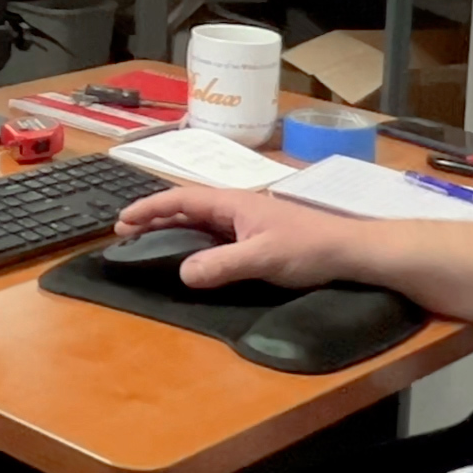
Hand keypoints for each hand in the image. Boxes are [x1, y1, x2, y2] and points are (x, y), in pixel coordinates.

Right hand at [114, 184, 380, 291]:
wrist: (349, 252)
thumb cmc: (307, 248)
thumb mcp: (262, 257)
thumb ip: (222, 265)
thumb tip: (183, 273)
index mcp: (232, 203)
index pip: (181, 199)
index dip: (150, 207)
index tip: (123, 219)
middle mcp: (235, 208)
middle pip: (186, 207)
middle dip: (154, 217)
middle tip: (125, 232)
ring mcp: (246, 223)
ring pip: (200, 221)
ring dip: (172, 228)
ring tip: (148, 240)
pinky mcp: (256, 238)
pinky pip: (214, 236)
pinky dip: (193, 241)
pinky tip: (189, 254)